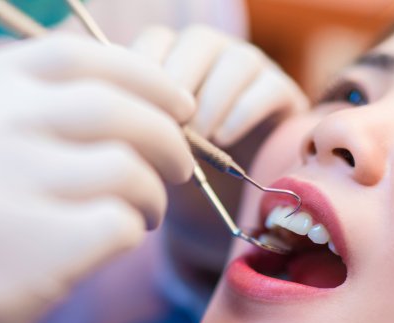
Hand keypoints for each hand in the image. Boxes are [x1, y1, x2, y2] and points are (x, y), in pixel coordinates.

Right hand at [0, 34, 194, 322]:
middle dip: (166, 137)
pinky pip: (115, 227)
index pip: (65, 57)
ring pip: (120, 168)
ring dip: (151, 194)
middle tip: (176, 169)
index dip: (141, 76)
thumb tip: (139, 94)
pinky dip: (131, 233)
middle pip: (103, 107)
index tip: (178, 107)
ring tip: (139, 216)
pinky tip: (111, 248)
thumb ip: (17, 115)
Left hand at [131, 25, 306, 288]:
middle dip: (178, 85)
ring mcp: (248, 69)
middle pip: (194, 42)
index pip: (153, 43)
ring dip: (211, 99)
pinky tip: (222, 140)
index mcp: (171, 60)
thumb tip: (112, 116)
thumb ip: (131, 126)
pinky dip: (242, 110)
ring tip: (199, 139)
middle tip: (167, 128)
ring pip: (233, 58)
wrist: (221, 210)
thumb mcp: (145, 153)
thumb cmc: (173, 178)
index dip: (143, 75)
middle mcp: (211, 56)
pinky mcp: (281, 91)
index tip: (134, 116)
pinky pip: (266, 85)